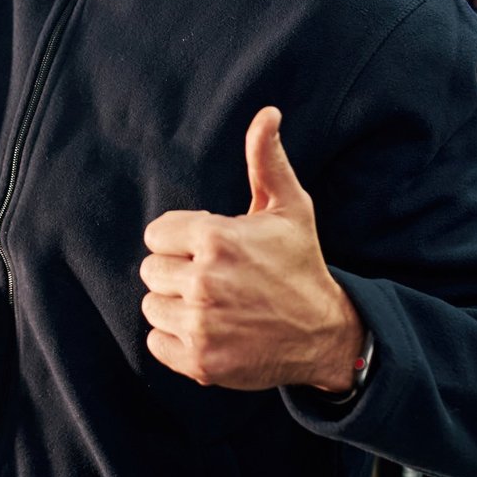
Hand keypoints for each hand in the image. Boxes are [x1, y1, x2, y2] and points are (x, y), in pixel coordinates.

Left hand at [140, 106, 366, 391]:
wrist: (325, 334)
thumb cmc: (301, 264)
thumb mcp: (290, 208)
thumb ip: (266, 160)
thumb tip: (267, 113)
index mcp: (216, 238)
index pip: (156, 234)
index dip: (181, 239)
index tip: (210, 248)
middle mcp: (204, 282)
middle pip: (151, 270)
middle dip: (176, 271)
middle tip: (213, 278)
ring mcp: (201, 325)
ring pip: (152, 306)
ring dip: (175, 305)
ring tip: (212, 305)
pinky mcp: (199, 362)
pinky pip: (156, 342)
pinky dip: (175, 339)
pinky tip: (208, 330)